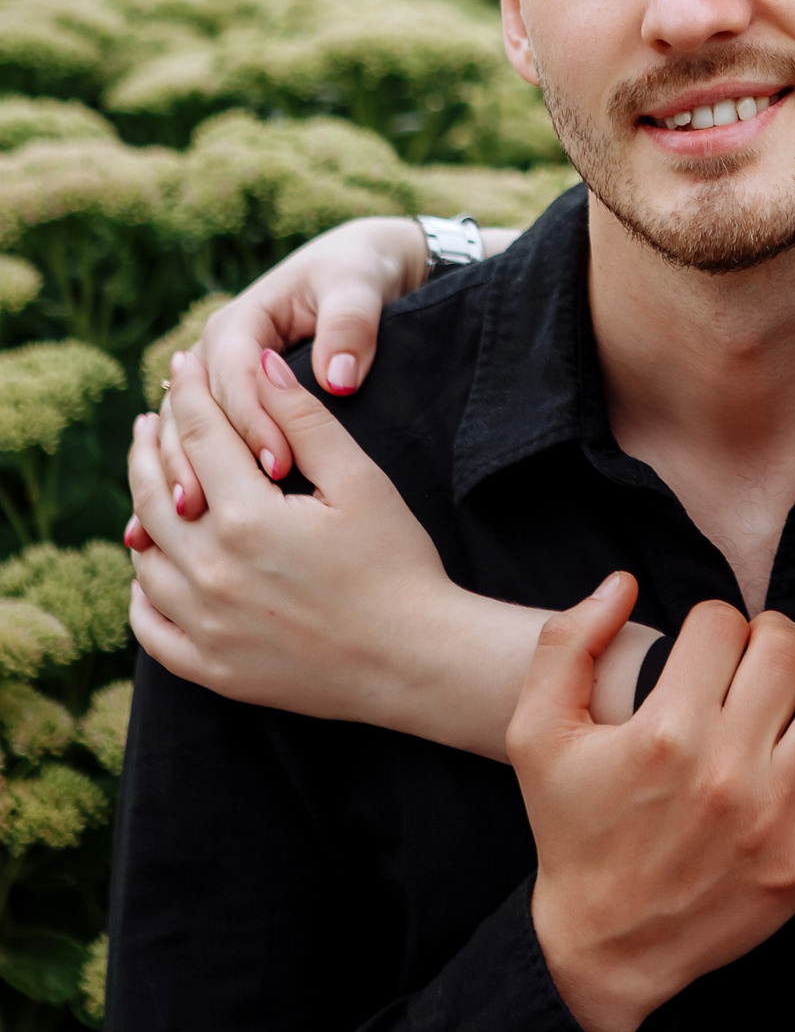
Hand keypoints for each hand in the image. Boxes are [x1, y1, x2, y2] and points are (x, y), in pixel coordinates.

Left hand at [127, 349, 554, 757]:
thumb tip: (260, 364)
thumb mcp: (360, 481)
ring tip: (149, 481)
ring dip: (140, 510)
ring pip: (147, 555)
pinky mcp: (212, 667)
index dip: (189, 395)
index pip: (200, 438)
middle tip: (150, 419)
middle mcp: (211, 572)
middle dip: (152, 446)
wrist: (416, 661)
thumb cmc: (397, 565)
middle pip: (156, 492)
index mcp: (248, 518)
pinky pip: (150, 627)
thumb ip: (304, 420)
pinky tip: (151, 566)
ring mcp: (205, 625)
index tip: (180, 367)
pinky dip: (141, 590)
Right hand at [131, 220, 428, 533]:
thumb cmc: (360, 273)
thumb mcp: (359, 286)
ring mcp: (213, 389)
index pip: (233, 376)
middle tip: (222, 510)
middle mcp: (214, 356)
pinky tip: (168, 533)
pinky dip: (183, 486)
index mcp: (239, 322)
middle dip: (203, 460)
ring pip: (182, 437)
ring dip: (185, 478)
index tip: (280, 465)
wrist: (362, 270)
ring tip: (196, 523)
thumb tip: (337, 378)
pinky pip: (194, 453)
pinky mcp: (224, 416)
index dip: (252, 421)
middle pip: (192, 413)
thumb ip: (351, 325)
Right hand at [510, 593, 794, 1031]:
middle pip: (783, 650)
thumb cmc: (573, 832)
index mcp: (664, 732)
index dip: (711, 622)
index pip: (719, 624)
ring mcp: (774, 817)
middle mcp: (725, 770)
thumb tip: (622, 581)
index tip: (703, 648)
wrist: (604, 947)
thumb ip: (566, 644)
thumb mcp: (538, 733)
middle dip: (770, 636)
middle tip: (755, 658)